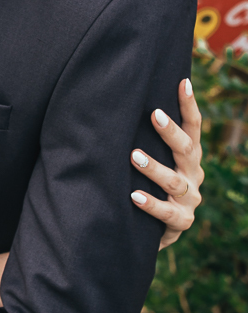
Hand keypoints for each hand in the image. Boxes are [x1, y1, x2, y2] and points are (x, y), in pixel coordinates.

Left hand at [131, 78, 203, 247]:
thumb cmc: (148, 184)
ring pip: (174, 182)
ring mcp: (189, 199)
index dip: (189, 105)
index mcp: (188, 156)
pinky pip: (167, 213)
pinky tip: (134, 196)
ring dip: (154, 168)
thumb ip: (144, 137)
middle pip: (187, 150)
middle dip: (171, 132)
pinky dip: (151, 204)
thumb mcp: (154, 159)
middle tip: (154, 114)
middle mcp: (192, 174)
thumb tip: (120, 100)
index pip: (193, 127)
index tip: (182, 82)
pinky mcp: (181, 222)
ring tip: (134, 156)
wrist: (153, 230)